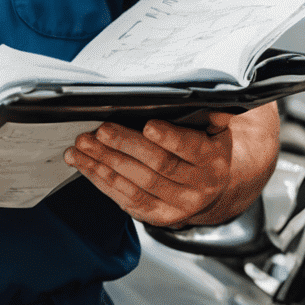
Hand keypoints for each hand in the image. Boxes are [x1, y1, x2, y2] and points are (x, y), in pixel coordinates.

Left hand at [63, 103, 279, 229]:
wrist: (225, 188)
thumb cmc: (212, 144)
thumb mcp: (222, 124)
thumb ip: (214, 108)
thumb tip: (202, 87)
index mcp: (214, 160)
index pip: (191, 149)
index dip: (169, 138)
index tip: (148, 125)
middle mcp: (199, 187)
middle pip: (157, 167)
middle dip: (124, 147)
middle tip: (99, 131)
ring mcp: (179, 206)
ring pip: (137, 186)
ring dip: (104, 165)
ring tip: (79, 148)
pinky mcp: (160, 217)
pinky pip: (128, 200)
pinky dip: (103, 182)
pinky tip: (85, 166)